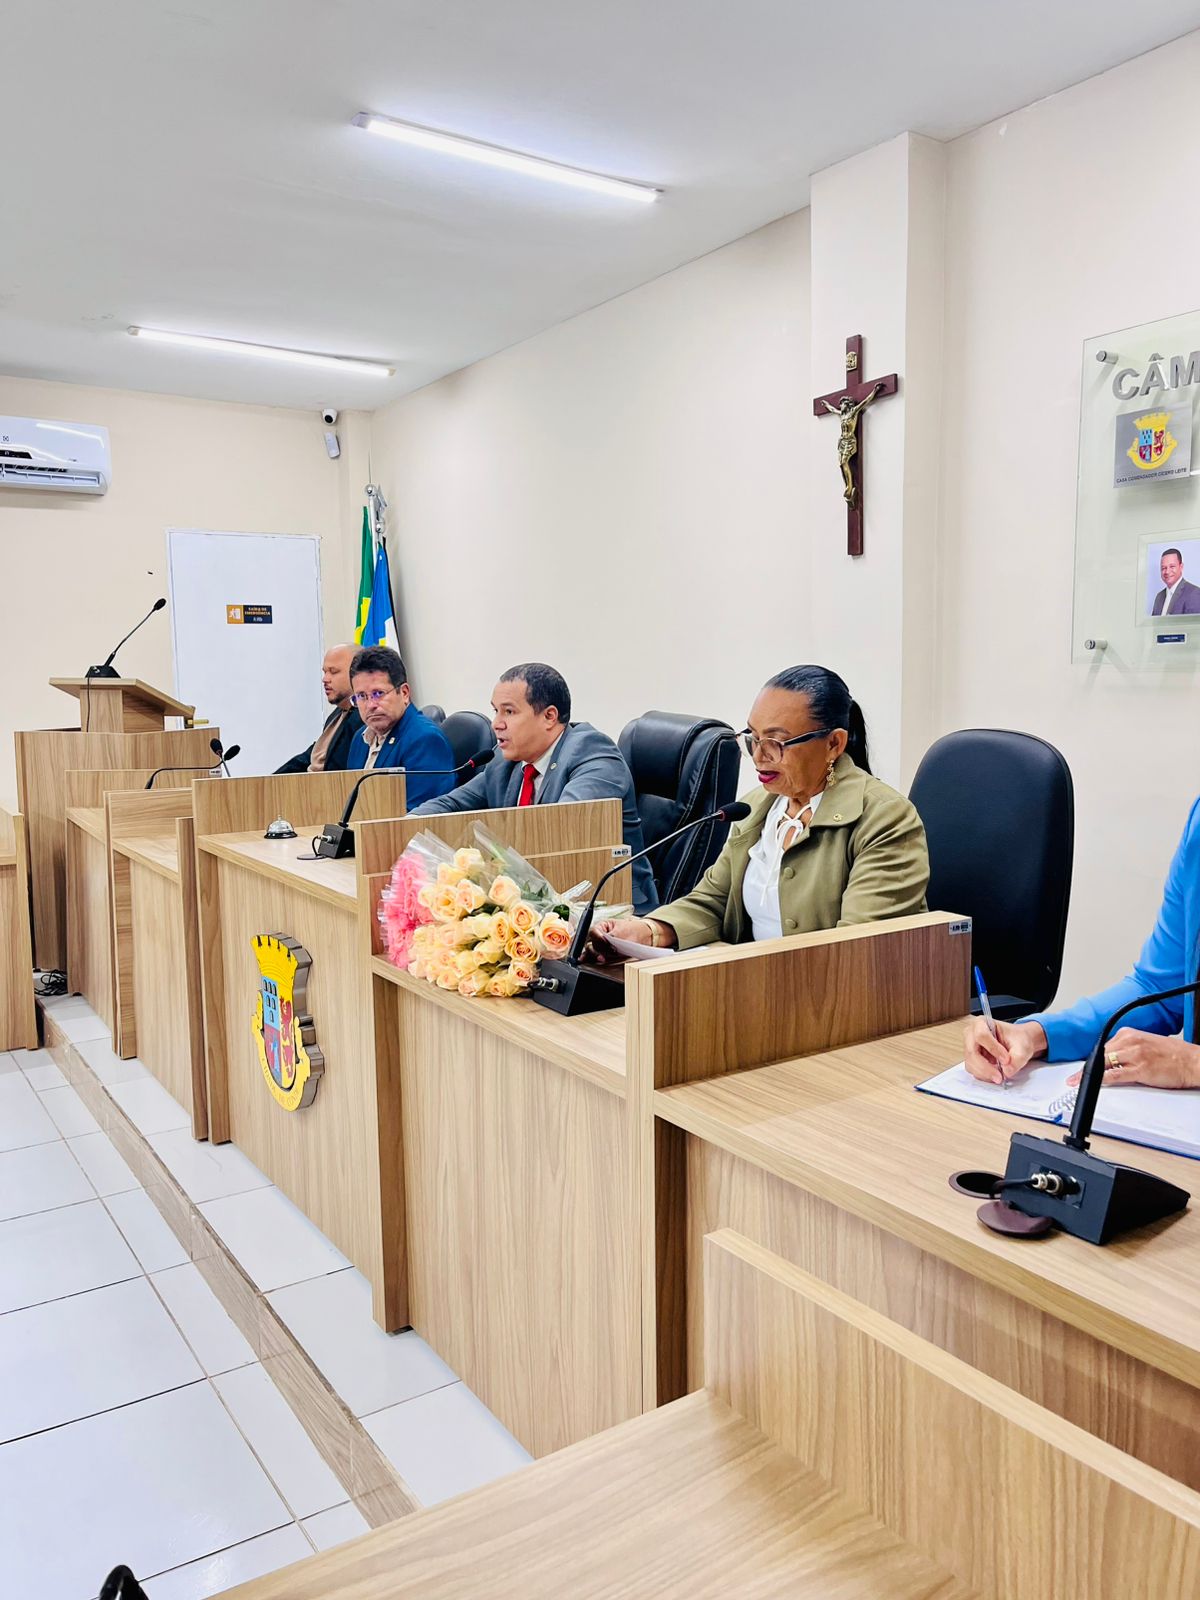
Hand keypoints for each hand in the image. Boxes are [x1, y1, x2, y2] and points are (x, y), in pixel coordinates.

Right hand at [588, 917, 670, 964]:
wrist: (644, 937)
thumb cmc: (634, 930)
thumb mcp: (623, 932)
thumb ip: (613, 937)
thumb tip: (605, 942)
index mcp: (603, 926)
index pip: (594, 931)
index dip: (598, 937)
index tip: (604, 941)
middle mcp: (600, 936)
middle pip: (593, 942)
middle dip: (598, 948)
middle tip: (606, 952)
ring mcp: (602, 945)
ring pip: (593, 950)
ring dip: (596, 955)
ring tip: (602, 958)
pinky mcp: (605, 953)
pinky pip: (596, 955)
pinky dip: (593, 957)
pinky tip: (590, 959)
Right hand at [963, 1018, 1046, 1084]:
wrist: (1017, 1043)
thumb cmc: (1018, 1039)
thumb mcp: (1023, 1047)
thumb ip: (1017, 1058)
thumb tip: (1006, 1072)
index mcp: (981, 1022)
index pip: (981, 1035)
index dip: (993, 1049)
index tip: (1006, 1060)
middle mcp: (971, 1033)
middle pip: (972, 1052)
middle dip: (986, 1067)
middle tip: (1000, 1077)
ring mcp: (969, 1047)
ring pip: (970, 1063)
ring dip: (984, 1073)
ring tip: (999, 1077)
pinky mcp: (971, 1058)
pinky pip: (972, 1070)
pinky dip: (983, 1075)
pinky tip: (994, 1075)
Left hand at [1066, 1028, 1199, 1089]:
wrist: (1192, 1061)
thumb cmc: (1172, 1056)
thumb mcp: (1145, 1045)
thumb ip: (1126, 1050)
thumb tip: (1110, 1061)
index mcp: (1129, 1033)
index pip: (1102, 1047)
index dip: (1089, 1061)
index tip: (1079, 1069)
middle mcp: (1129, 1041)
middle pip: (1099, 1056)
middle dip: (1085, 1069)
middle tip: (1073, 1079)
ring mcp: (1134, 1054)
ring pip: (1103, 1064)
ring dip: (1088, 1076)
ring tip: (1077, 1083)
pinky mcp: (1140, 1069)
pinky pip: (1115, 1075)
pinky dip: (1101, 1080)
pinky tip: (1093, 1085)